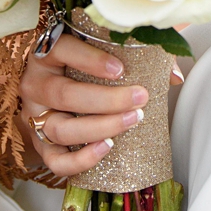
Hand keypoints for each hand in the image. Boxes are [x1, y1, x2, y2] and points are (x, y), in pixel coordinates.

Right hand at [18, 30, 152, 179]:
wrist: (57, 87)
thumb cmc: (86, 66)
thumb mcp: (107, 51)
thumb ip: (141, 55)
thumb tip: (175, 76)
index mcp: (49, 54)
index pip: (61, 50)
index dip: (90, 60)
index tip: (121, 69)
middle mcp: (37, 84)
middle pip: (64, 94)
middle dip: (106, 100)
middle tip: (139, 98)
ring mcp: (35, 116)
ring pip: (60, 128)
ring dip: (99, 127)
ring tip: (131, 121)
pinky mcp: (40, 144)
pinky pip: (55, 160)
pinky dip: (80, 159)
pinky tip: (107, 148)